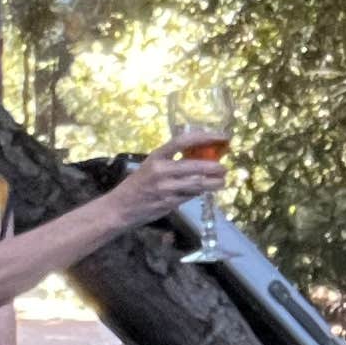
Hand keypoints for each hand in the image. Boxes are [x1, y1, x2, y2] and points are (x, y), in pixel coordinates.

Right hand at [99, 149, 221, 227]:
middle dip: (214, 167)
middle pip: (194, 165)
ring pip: (196, 183)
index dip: (205, 137)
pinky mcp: (168, 203)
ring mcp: (165, 188)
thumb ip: (172, 161)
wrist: (120, 207)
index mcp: (156, 156)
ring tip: (222, 181)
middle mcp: (161, 170)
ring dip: (213, 183)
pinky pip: (190, 196)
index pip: (183, 141)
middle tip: (224, 168)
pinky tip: (205, 191)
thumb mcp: (152, 166)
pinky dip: (200, 193)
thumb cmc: (138, 184)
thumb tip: (201, 156)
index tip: (221, 136)